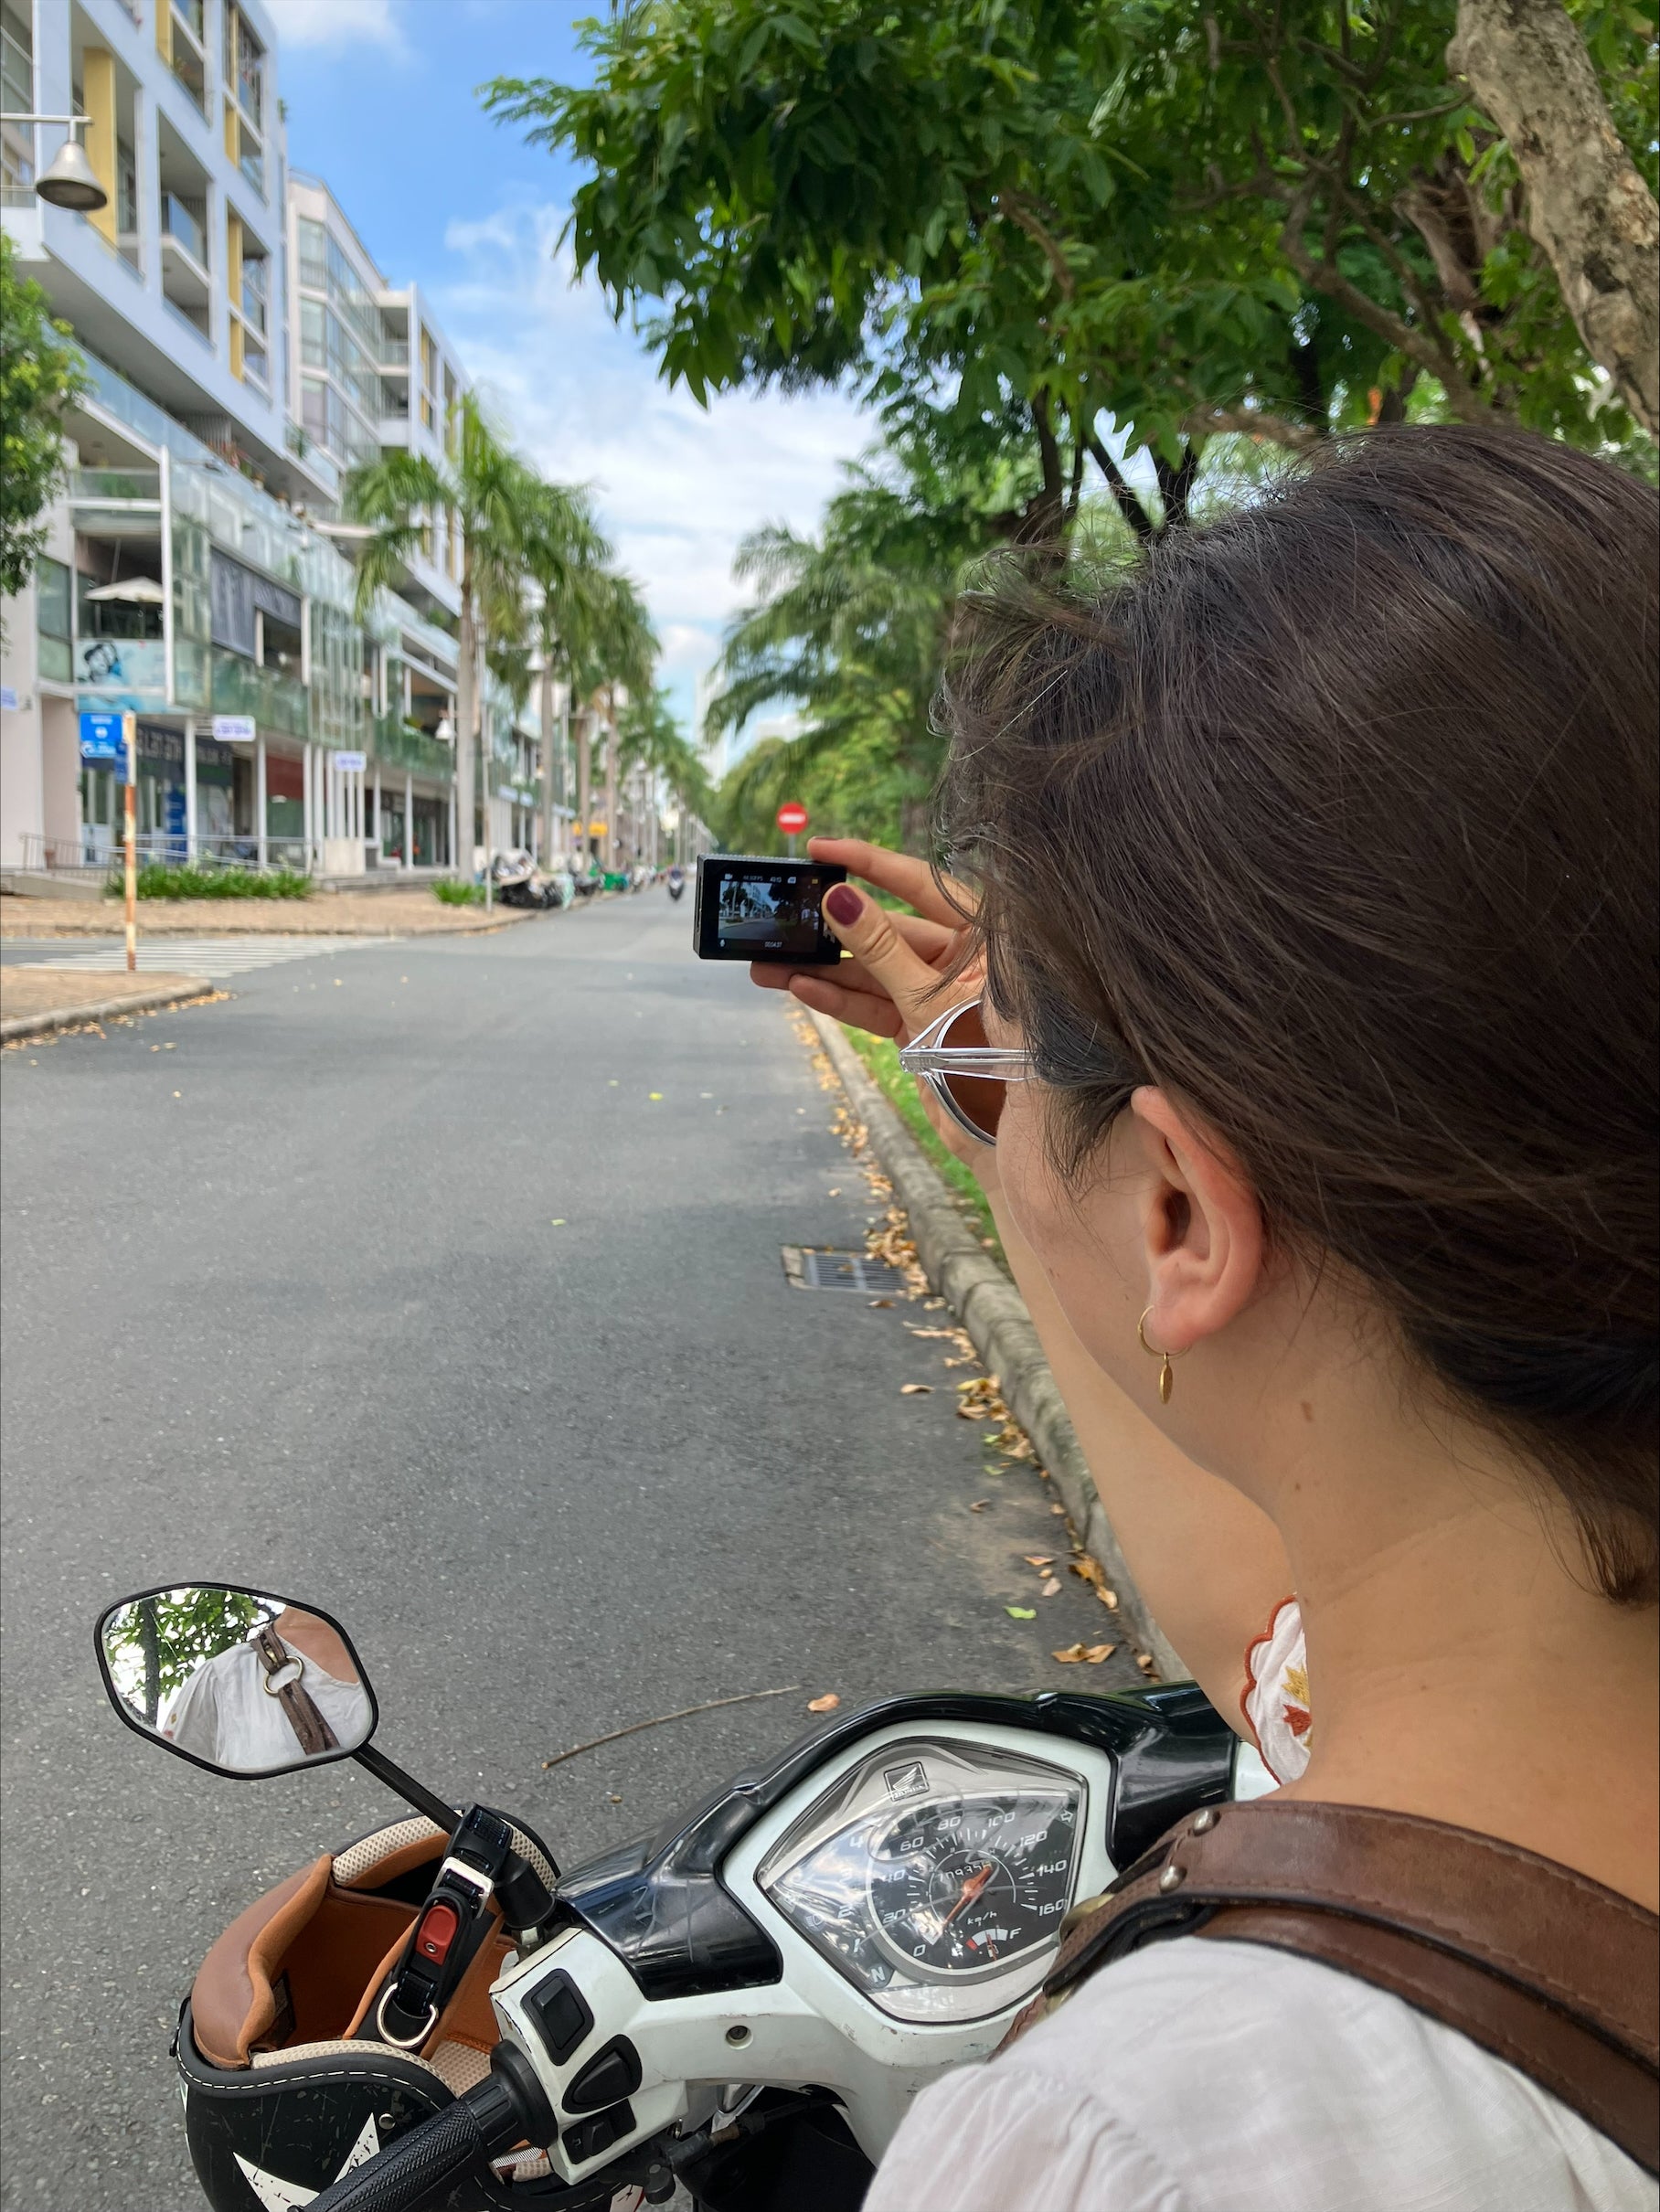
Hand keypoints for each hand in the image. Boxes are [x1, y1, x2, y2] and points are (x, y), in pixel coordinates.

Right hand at [750, 837, 994, 1172]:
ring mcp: (939, 993)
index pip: (919, 883)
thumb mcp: (928, 997)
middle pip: (887, 930)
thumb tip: (840, 898)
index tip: (820, 849)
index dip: (868, 863)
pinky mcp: (921, 1027)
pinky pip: (875, 1005)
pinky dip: (841, 1000)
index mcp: (984, 934)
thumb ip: (882, 949)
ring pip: (873, 972)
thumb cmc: (994, 1058)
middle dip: (831, 930)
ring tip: (768, 966)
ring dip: (822, 971)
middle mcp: (962, 957)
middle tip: (783, 918)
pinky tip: (800, 988)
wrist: (1010, 1136)